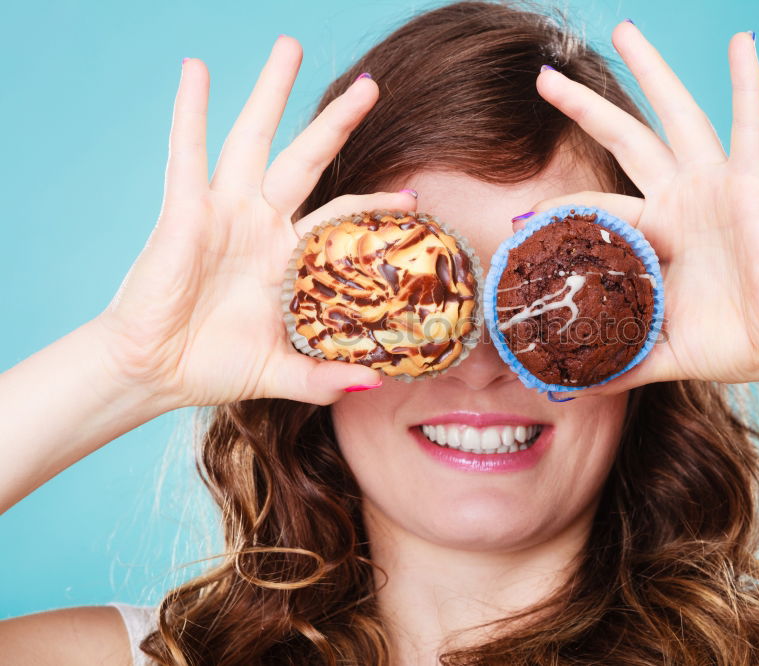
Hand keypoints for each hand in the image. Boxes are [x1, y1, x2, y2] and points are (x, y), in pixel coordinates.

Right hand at [96, 36, 413, 408]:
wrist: (154, 373)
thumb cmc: (214, 368)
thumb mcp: (283, 371)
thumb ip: (327, 376)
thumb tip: (379, 382)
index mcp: (285, 257)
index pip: (340, 217)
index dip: (374, 204)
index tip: (414, 195)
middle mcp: (259, 225)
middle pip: (306, 158)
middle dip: (336, 121)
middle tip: (370, 84)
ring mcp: (223, 213)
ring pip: (254, 140)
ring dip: (271, 93)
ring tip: (289, 46)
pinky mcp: (185, 212)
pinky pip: (189, 154)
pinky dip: (190, 111)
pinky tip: (196, 70)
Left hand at [526, 23, 758, 391]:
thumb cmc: (731, 343)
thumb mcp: (659, 351)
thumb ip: (615, 363)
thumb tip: (564, 387)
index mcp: (656, 233)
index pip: (596, 207)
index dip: (557, 212)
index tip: (519, 223)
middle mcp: (680, 199)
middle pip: (625, 138)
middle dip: (584, 107)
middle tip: (545, 76)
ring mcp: (714, 186)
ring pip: (676, 116)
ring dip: (653, 71)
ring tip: (623, 30)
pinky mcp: (752, 184)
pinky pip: (751, 127)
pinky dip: (749, 85)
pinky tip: (741, 45)